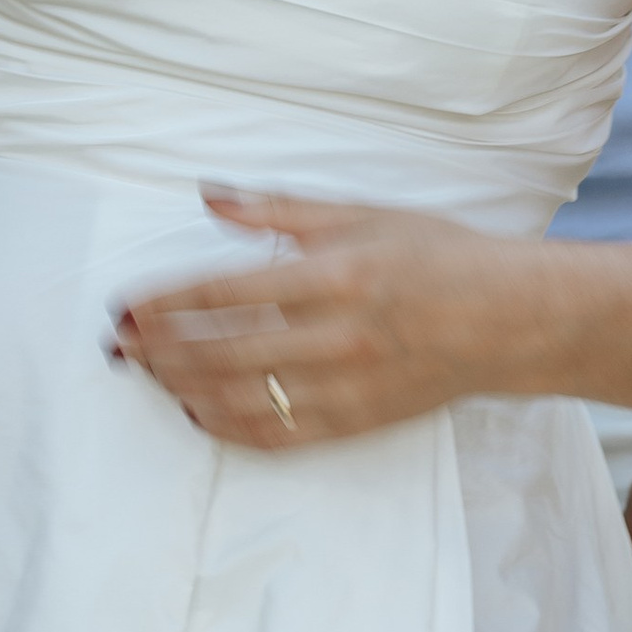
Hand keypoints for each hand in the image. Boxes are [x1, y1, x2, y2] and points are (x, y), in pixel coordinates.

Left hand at [111, 188, 511, 448]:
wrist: (511, 320)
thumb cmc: (438, 257)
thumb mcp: (363, 214)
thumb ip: (279, 211)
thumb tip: (208, 196)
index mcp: (339, 275)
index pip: (226, 293)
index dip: (166, 302)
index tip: (124, 306)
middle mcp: (339, 337)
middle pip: (222, 352)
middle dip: (160, 350)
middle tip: (119, 344)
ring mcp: (348, 387)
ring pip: (241, 400)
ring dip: (181, 388)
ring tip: (146, 374)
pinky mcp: (357, 422)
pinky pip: (276, 436)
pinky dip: (227, 427)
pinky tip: (195, 410)